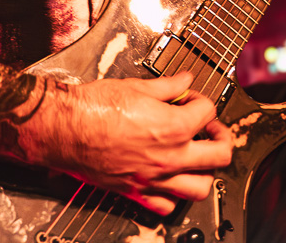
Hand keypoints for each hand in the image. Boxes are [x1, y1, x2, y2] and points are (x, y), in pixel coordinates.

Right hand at [34, 72, 232, 215]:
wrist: (64, 129)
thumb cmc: (92, 108)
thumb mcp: (136, 86)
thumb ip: (167, 86)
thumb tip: (184, 81)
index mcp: (173, 127)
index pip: (207, 112)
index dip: (201, 100)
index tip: (192, 98)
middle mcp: (169, 157)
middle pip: (220, 154)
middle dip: (221, 137)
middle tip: (212, 129)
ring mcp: (154, 178)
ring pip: (200, 188)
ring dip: (205, 172)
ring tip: (199, 158)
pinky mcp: (136, 191)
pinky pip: (167, 205)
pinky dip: (174, 196)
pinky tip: (170, 179)